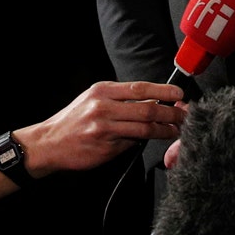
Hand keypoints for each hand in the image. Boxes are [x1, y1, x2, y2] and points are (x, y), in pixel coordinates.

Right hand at [18, 80, 185, 175]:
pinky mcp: (105, 147)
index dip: (163, 90)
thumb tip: (152, 100)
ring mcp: (104, 128)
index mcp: (102, 91)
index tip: (179, 94)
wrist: (48, 142)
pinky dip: (146, 141)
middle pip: (147, 108)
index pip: (140, 88)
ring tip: (176, 130)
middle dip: (171, 112)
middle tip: (185, 115)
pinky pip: (131, 143)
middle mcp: (103, 107)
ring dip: (165, 129)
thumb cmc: (74, 120)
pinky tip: (156, 139)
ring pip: (143, 127)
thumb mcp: (93, 100)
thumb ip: (120, 99)